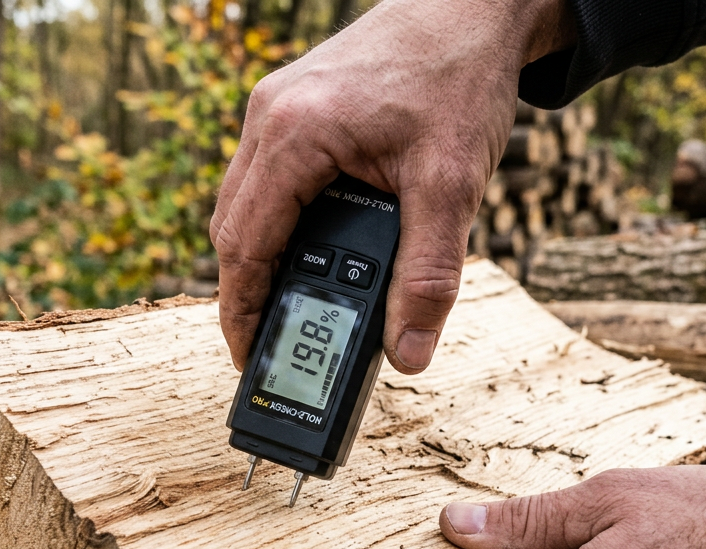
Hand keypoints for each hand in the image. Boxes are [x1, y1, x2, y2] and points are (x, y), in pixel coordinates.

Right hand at [210, 0, 573, 373]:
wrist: (472, 7)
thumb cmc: (459, 78)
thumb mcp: (452, 185)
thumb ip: (429, 276)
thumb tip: (411, 352)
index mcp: (294, 134)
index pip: (243, 246)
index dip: (242, 311)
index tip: (251, 356)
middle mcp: (270, 116)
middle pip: (232, 227)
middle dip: (247, 291)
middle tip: (270, 342)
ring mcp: (275, 105)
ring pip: (245, 201)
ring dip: (261, 254)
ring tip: (289, 303)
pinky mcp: (292, 102)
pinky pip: (266, 176)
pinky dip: (278, 219)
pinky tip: (309, 247)